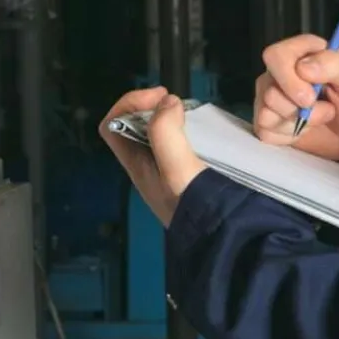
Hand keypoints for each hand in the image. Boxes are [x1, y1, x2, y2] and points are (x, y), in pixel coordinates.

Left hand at [98, 87, 208, 225]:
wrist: (226, 240)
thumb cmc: (195, 206)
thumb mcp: (176, 169)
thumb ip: (166, 133)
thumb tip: (168, 102)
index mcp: (137, 165)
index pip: (112, 126)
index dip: (129, 104)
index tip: (159, 98)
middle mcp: (150, 167)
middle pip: (137, 126)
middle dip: (154, 107)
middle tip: (181, 103)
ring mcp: (172, 171)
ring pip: (161, 134)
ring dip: (174, 119)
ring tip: (196, 116)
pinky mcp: (194, 174)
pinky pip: (184, 144)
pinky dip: (191, 131)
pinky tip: (210, 133)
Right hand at [252, 34, 338, 161]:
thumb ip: (334, 66)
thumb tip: (302, 67)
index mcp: (303, 54)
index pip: (277, 55)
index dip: (289, 76)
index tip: (313, 94)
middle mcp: (282, 72)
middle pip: (267, 85)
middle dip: (293, 105)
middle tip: (320, 110)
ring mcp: (272, 96)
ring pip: (266, 110)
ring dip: (298, 122)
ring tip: (319, 118)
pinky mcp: (268, 121)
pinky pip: (265, 131)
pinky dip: (288, 136)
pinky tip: (304, 130)